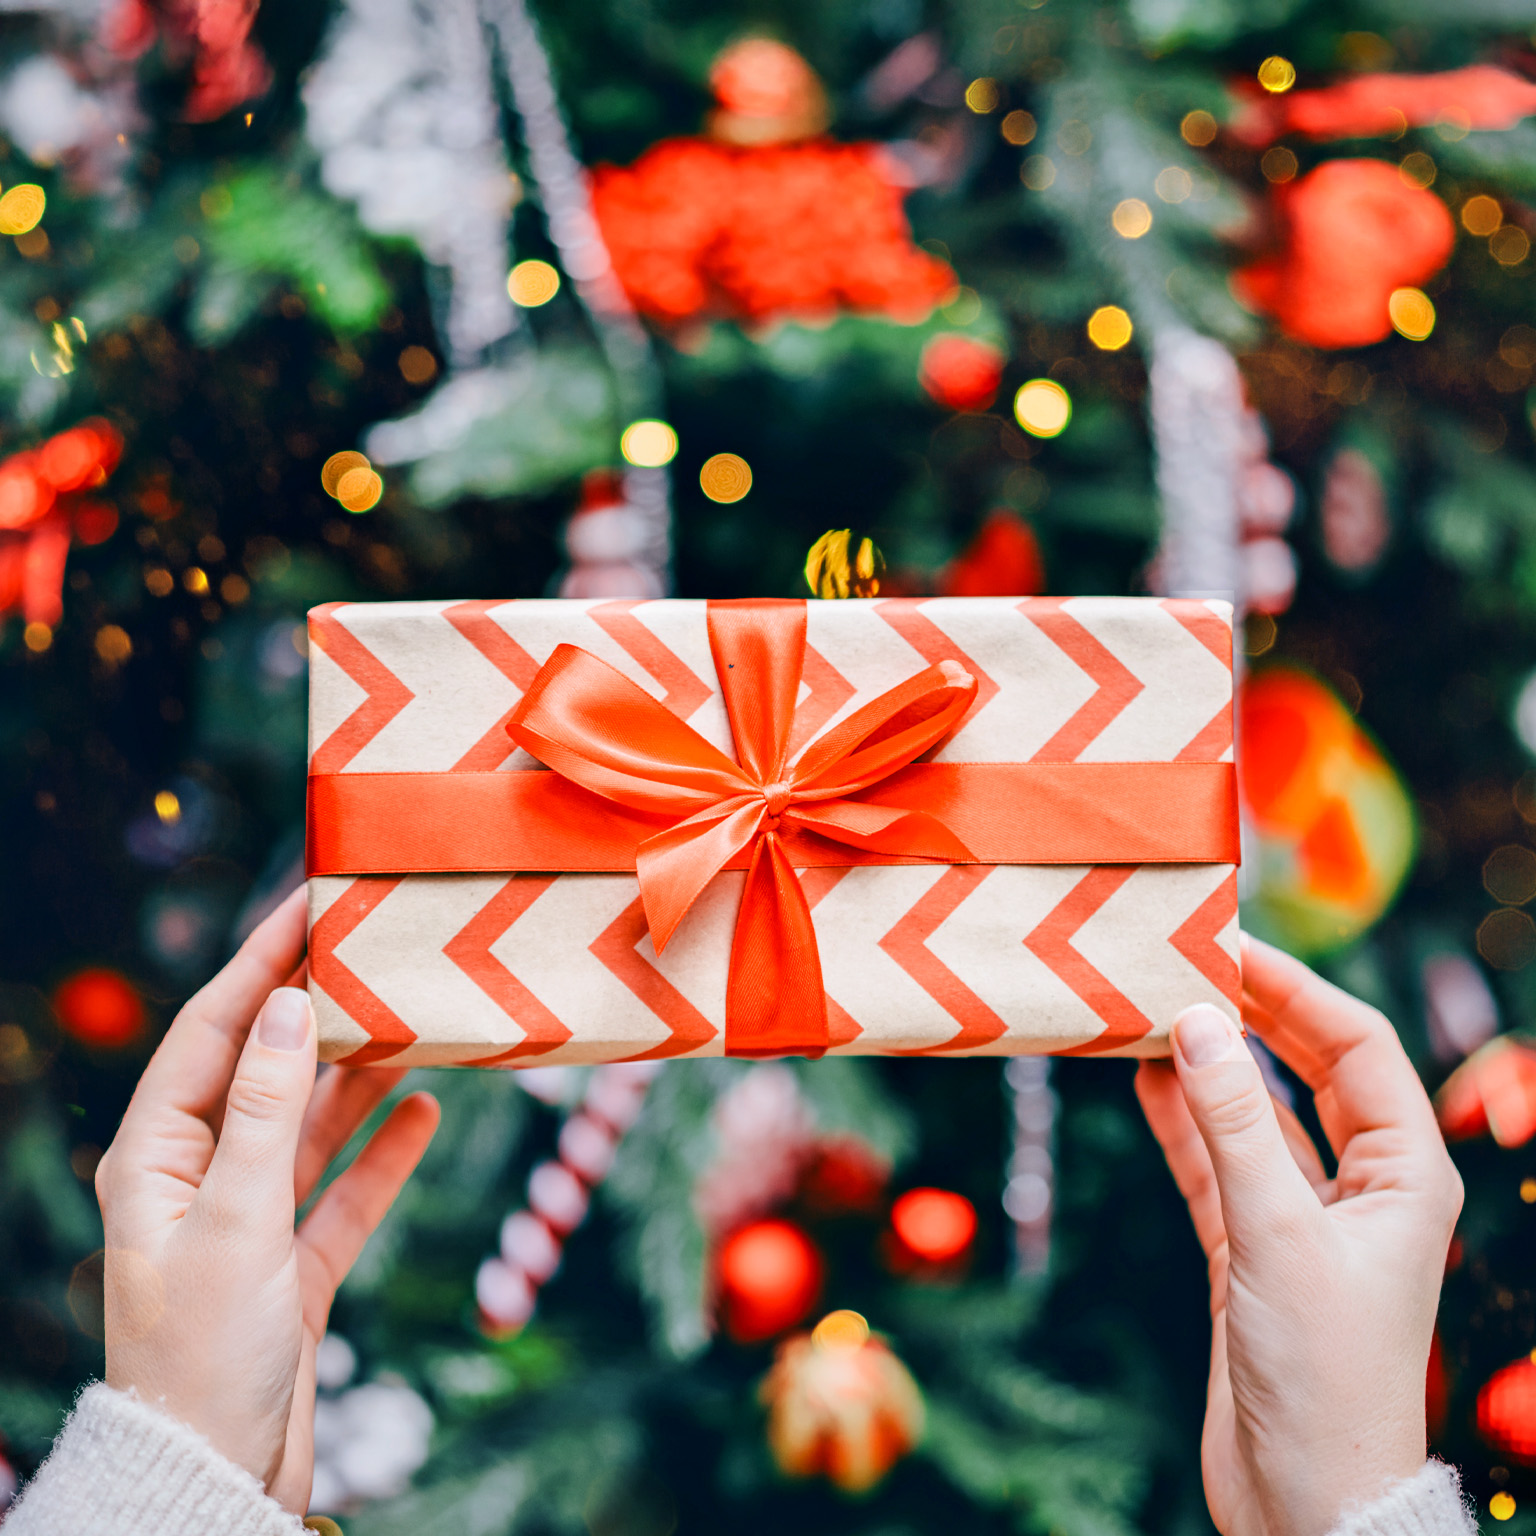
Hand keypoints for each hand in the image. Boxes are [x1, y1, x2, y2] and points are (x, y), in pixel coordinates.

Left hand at [95, 887, 439, 1513]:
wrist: (218, 1479)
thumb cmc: (203, 1355)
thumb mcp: (234, 1223)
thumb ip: (264, 1114)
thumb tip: (284, 1008)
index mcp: (155, 1158)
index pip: (210, 1032)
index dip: (258, 964)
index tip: (307, 904)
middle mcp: (199, 1178)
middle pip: (265, 1070)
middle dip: (318, 1013)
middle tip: (374, 953)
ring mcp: (249, 1221)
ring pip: (310, 1125)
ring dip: (359, 1078)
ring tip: (411, 1021)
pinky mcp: (294, 1264)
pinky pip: (345, 1189)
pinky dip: (384, 1153)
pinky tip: (425, 1112)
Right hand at [1136, 935, 1461, 1535]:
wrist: (1304, 1500)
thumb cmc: (1324, 1375)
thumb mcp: (1278, 1235)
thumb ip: (1234, 1124)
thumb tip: (1195, 1021)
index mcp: (1407, 1174)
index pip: (1356, 1046)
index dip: (1297, 989)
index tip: (1229, 944)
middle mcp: (1363, 1185)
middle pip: (1308, 1068)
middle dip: (1252, 1015)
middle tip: (1186, 963)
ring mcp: (1304, 1216)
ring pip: (1255, 1112)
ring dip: (1209, 1064)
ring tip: (1153, 1009)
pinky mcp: (1252, 1247)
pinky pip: (1216, 1162)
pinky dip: (1181, 1121)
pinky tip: (1144, 1079)